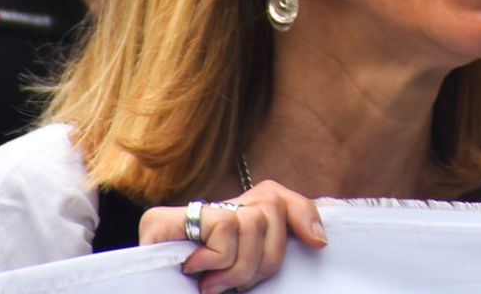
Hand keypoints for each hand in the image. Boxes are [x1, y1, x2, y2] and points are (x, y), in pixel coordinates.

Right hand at [138, 181, 327, 293]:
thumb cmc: (209, 293)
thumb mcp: (252, 274)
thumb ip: (273, 250)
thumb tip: (318, 240)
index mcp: (235, 219)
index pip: (280, 197)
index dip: (303, 216)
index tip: (317, 244)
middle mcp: (212, 207)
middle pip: (270, 207)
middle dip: (265, 257)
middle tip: (237, 284)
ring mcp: (185, 212)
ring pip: (252, 220)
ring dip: (238, 266)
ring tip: (216, 283)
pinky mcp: (161, 220)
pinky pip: (225, 227)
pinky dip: (218, 258)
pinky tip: (197, 270)